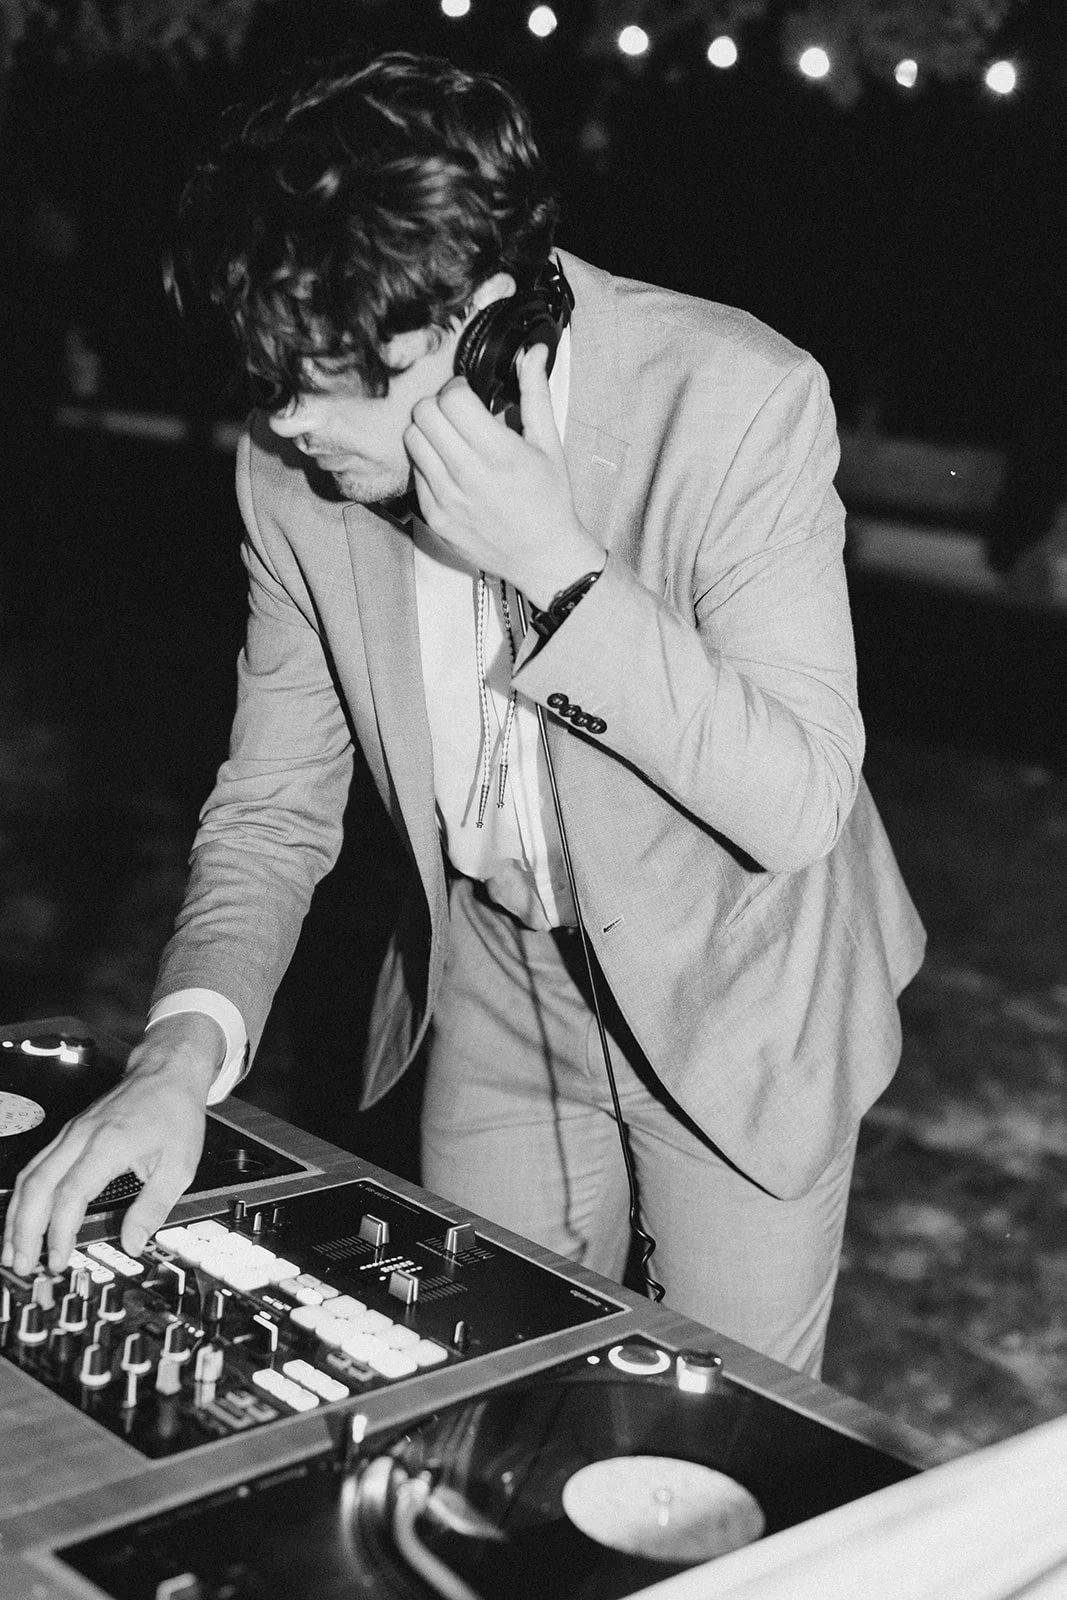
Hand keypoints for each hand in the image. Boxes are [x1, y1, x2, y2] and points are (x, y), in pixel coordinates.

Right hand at [1, 1014, 220, 1275]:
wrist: (167, 1070)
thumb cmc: (175, 1112)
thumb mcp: (180, 1165)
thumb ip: (153, 1207)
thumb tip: (133, 1244)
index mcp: (109, 1144)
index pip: (70, 1195)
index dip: (59, 1232)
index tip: (58, 1260)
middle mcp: (81, 1137)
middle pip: (37, 1187)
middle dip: (24, 1231)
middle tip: (21, 1265)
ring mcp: (71, 1133)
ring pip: (29, 1177)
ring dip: (17, 1216)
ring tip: (12, 1251)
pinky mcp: (69, 1134)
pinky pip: (36, 1167)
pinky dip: (24, 1197)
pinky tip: (22, 1218)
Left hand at [404, 342, 605, 607]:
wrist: (542, 556)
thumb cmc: (549, 500)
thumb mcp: (549, 444)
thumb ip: (535, 395)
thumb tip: (533, 353)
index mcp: (499, 452)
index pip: (451, 399)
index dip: (457, 388)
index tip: (468, 395)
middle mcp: (468, 475)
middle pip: (424, 414)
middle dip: (439, 405)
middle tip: (456, 415)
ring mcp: (447, 498)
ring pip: (412, 440)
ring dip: (428, 431)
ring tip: (450, 440)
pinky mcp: (434, 516)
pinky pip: (414, 472)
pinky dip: (427, 462)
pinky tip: (449, 468)